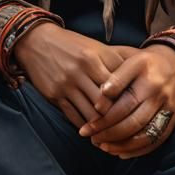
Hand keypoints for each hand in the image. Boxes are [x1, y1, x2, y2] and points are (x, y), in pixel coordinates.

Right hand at [13, 23, 129, 127]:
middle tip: (126, 126)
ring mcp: (67, 84)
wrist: (36, 41)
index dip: (128, 96)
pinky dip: (84, 127)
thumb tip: (138, 68)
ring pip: (90, 113)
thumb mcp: (94, 46)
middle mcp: (81, 70)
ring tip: (111, 133)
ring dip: (101, 126)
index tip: (136, 106)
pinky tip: (92, 131)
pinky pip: (73, 117)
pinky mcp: (55, 95)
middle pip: (106, 101)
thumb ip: (114, 58)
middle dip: (116, 115)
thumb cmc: (71, 44)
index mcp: (94, 56)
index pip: (118, 82)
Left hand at [78, 45, 174, 158]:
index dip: (106, 110)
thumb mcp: (131, 60)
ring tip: (101, 146)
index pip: (124, 97)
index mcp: (146, 75)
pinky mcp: (173, 120)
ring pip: (144, 133)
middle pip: (133, 119)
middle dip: (108, 131)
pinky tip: (120, 152)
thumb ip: (116, 77)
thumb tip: (100, 95)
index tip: (90, 117)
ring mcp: (167, 108)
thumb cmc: (147, 63)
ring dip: (121, 144)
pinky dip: (137, 150)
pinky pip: (156, 140)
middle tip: (89, 136)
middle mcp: (158, 92)